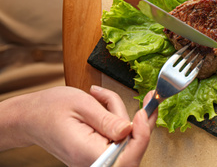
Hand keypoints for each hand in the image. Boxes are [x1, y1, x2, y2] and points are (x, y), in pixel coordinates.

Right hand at [0, 86, 156, 166]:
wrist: (30, 117)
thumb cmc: (49, 109)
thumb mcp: (80, 104)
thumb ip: (107, 119)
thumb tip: (130, 130)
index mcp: (87, 153)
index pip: (127, 156)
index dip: (142, 135)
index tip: (145, 112)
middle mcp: (93, 162)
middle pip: (132, 149)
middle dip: (137, 122)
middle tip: (141, 99)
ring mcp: (96, 160)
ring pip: (126, 141)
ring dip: (122, 116)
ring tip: (101, 98)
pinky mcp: (98, 153)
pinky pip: (118, 139)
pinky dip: (117, 120)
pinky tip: (105, 106)